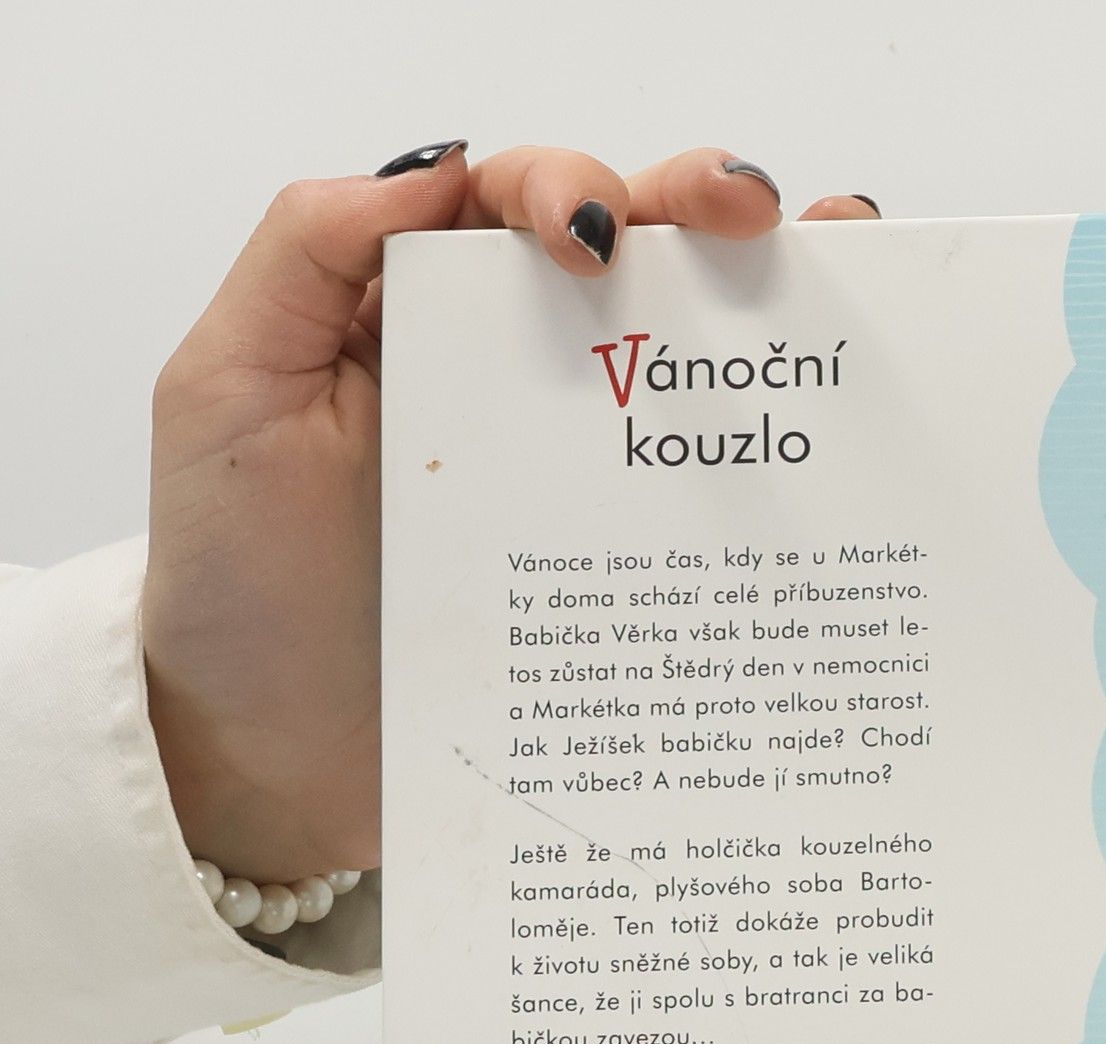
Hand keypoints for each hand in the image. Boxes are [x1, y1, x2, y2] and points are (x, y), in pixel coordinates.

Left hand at [141, 143, 878, 880]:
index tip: (589, 244)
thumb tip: (437, 163)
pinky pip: (701, 495)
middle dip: (697, 210)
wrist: (279, 766)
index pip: (509, 207)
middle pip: (623, 257)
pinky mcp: (615, 565)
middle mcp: (505, 379)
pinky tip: (817, 432)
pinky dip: (766, 456)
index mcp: (413, 315)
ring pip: (680, 361)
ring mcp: (570, 474)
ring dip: (761, 304)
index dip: (566, 188)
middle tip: (754, 218)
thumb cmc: (241, 592)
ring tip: (826, 281)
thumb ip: (304, 256)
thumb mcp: (226, 397)